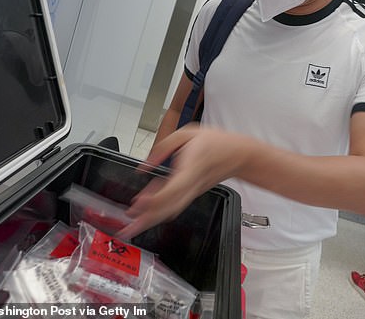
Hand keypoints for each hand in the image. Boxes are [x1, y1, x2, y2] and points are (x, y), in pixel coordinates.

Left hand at [116, 125, 250, 238]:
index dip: (155, 199)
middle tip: (126, 230)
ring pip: (170, 211)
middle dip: (146, 220)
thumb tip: (145, 165)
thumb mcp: (188, 134)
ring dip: (149, 221)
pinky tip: (144, 213)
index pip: (172, 189)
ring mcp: (192, 192)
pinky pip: (174, 206)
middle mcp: (192, 185)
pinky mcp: (192, 194)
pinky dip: (158, 212)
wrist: (238, 155)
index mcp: (191, 167)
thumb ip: (163, 147)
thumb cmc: (216, 142)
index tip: (138, 202)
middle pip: (168, 208)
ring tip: (130, 228)